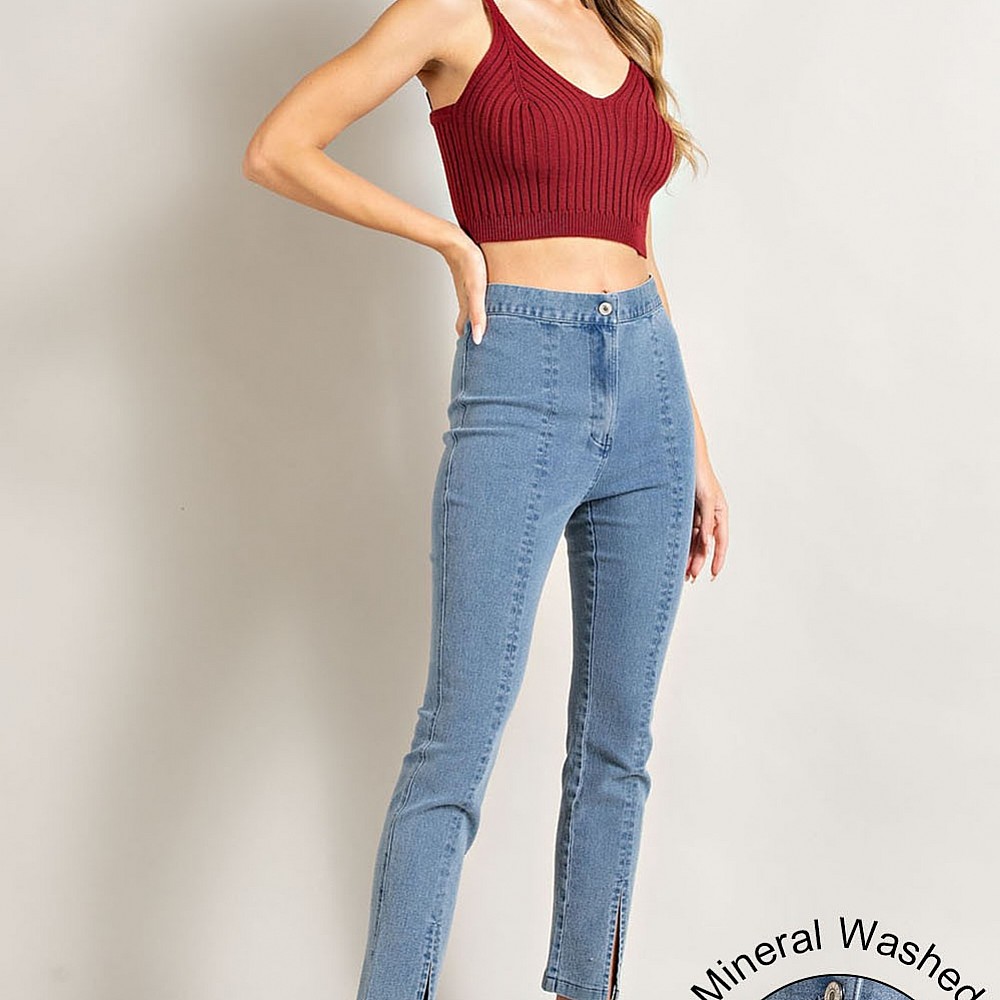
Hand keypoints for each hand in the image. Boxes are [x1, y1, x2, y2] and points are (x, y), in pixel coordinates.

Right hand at [440, 233, 488, 342]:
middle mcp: (466, 299)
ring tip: (482, 327)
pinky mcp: (470, 278)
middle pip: (468, 321)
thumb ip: (477, 315)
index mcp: (467, 306)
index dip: (470, 341)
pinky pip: (473, 296)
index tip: (472, 354)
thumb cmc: (468, 263)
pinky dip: (477, 304)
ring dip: (474, 319)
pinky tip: (483, 300)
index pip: (466, 330)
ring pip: (470, 309)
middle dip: (473, 333)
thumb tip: (479, 339)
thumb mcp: (476, 292)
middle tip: (477, 344)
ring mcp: (467, 289)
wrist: (455, 240)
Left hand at [686, 454, 727, 582]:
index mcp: (719, 512)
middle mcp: (709, 515)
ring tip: (682, 572)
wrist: (682, 456)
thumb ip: (706, 521)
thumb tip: (707, 542)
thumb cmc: (698, 473)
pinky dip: (681, 544)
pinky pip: (684, 532)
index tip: (713, 574)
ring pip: (694, 540)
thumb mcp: (705, 498)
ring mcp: (696, 514)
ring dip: (689, 556)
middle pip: (705, 544)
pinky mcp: (684, 511)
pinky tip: (676, 555)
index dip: (717, 559)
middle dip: (699, 562)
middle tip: (690, 578)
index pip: (721, 541)